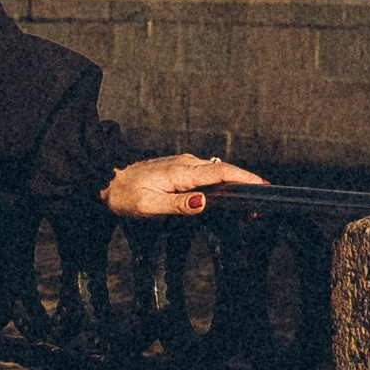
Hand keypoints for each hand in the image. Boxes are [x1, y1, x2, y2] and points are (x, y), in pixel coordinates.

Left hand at [102, 153, 267, 218]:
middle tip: (262, 202)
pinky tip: (228, 194)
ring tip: (250, 202)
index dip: (244, 178)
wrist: (106, 180)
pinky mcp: (181, 169)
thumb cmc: (126, 195)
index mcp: (181, 172)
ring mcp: (184, 164)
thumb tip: (204, 203)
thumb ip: (178, 205)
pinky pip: (207, 174)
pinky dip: (222, 182)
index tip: (263, 186)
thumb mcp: (149, 206)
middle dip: (245, 183)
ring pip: (216, 172)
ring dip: (235, 184)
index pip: (220, 172)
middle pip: (224, 171)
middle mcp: (186, 163)